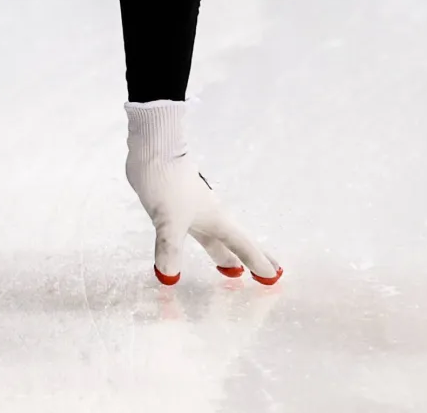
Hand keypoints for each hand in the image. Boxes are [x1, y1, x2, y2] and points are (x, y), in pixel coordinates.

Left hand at [125, 100, 281, 285]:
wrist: (153, 148)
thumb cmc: (167, 181)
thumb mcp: (168, 219)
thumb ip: (170, 248)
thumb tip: (169, 276)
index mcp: (216, 219)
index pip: (243, 245)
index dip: (258, 262)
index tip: (272, 278)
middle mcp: (209, 215)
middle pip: (235, 242)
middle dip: (251, 258)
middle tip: (270, 275)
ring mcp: (194, 209)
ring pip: (216, 237)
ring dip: (228, 252)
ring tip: (233, 268)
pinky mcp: (178, 203)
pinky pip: (198, 230)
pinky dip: (205, 241)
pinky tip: (198, 241)